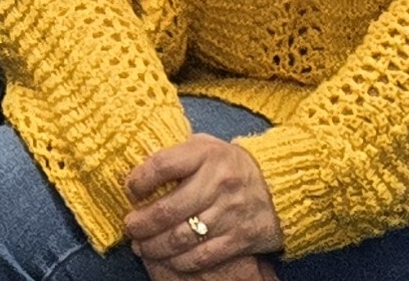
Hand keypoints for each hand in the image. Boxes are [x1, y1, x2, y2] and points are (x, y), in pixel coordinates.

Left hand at [122, 133, 284, 274]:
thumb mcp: (206, 147)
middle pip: (168, 209)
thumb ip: (177, 154)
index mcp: (207, 153)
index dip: (139, 181)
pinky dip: (179, 261)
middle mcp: (219, 181)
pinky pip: (202, 255)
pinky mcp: (240, 237)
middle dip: (141, 223)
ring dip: (154, 246)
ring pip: (182, 237)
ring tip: (141, 246)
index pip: (162, 165)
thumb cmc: (229, 166)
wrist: (278, 186)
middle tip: (130, 227)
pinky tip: (168, 258)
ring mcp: (231, 211)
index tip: (131, 191)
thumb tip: (139, 171)